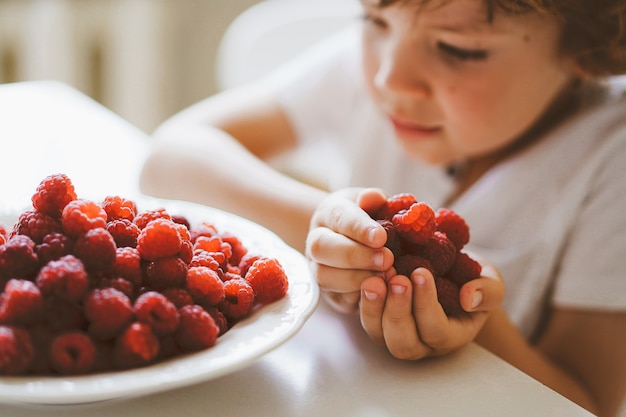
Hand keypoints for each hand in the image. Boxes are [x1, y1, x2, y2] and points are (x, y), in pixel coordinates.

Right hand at [305, 187, 393, 312]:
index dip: (359, 228)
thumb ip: (375, 199)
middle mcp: (317, 241)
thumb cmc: (369, 218)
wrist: (354, 240)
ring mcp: (319, 268)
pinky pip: (337, 299)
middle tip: (387, 259)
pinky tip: (380, 292)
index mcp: (329, 213)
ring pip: (325, 276)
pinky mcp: (330, 293)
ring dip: (357, 278)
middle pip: (322, 248)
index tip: (381, 237)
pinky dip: (358, 297)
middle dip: (355, 256)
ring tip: (386, 276)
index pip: (339, 218)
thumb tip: (372, 198)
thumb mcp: (374, 202)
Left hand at [360, 259, 503, 358]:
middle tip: (396, 278)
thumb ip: (488, 291)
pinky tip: (366, 274)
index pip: (437, 332)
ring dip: (374, 307)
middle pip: (404, 343)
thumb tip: (469, 298)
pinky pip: (366, 318)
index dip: (426, 305)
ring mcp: (396, 333)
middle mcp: (422, 343)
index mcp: (452, 336)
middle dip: (397, 311)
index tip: (420, 272)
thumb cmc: (471, 279)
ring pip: (379, 334)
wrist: (448, 271)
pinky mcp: (378, 319)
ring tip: (375, 278)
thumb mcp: (490, 281)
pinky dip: (363, 299)